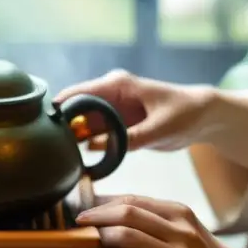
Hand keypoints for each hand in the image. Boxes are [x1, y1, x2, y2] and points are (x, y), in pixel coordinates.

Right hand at [55, 69, 214, 151]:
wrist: (203, 118)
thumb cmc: (185, 113)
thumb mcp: (160, 128)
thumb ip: (130, 138)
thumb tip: (96, 147)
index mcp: (117, 85)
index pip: (78, 93)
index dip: (59, 106)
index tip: (43, 125)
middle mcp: (109, 96)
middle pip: (75, 110)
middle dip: (62, 127)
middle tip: (50, 149)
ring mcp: (112, 112)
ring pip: (82, 125)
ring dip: (73, 140)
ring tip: (60, 158)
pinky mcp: (117, 127)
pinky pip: (95, 136)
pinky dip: (87, 147)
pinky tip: (78, 162)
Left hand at [76, 194, 247, 247]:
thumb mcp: (186, 228)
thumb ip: (155, 220)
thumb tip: (112, 213)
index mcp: (179, 213)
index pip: (133, 200)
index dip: (104, 203)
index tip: (87, 209)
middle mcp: (179, 230)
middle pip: (127, 213)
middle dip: (97, 216)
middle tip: (80, 222)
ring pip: (127, 238)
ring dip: (102, 239)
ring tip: (92, 243)